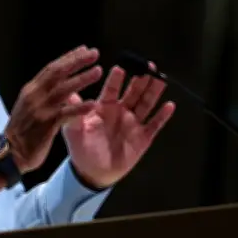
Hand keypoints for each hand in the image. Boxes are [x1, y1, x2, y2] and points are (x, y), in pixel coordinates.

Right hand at [5, 46, 102, 173]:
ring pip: (64, 89)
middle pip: (58, 72)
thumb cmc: (21, 131)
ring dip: (82, 79)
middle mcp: (35, 95)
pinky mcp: (47, 125)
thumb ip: (42, 94)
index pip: (52, 68)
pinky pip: (66, 113)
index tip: (84, 49)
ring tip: (98, 71)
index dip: (69, 57)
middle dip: (77, 61)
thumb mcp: (28, 106)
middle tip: (94, 53)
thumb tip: (58, 83)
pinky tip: (93, 103)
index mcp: (31, 90)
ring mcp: (41, 109)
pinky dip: (80, 108)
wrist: (9, 153)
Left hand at [62, 64, 174, 188]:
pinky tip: (169, 105)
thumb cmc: (81, 148)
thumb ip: (74, 111)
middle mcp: (121, 111)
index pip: (112, 89)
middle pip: (134, 91)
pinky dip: (162, 116)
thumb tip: (67, 93)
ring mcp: (133, 123)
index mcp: (104, 106)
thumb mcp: (73, 130)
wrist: (92, 173)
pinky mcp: (143, 138)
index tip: (121, 67)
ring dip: (154, 91)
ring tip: (161, 78)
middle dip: (141, 78)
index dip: (117, 78)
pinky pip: (155, 124)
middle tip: (148, 65)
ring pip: (146, 103)